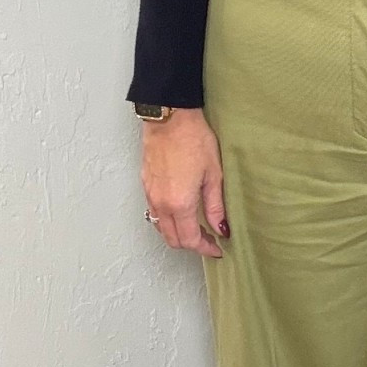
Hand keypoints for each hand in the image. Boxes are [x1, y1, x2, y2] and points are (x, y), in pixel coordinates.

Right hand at [142, 107, 228, 256]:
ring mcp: (150, 195)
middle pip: (173, 239)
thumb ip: (216, 206)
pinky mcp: (145, 185)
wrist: (169, 118)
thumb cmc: (193, 139)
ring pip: (161, 228)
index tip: (217, 249)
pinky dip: (167, 221)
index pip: (190, 240)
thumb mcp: (214, 174)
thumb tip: (222, 228)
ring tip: (196, 227)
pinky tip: (181, 212)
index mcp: (180, 204)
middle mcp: (161, 204)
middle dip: (191, 244)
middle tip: (209, 239)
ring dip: (178, 234)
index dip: (205, 249)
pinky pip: (154, 213)